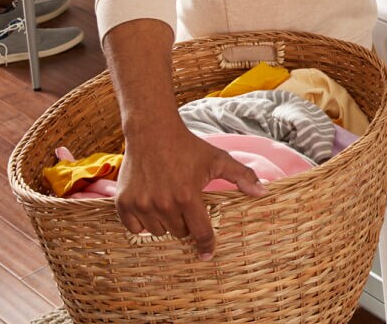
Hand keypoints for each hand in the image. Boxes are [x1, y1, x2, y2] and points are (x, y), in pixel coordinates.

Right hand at [115, 125, 265, 259]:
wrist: (152, 132)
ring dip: (165, 223)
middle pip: (179, 232)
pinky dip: (143, 223)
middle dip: (185, 223)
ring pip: (158, 231)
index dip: (206, 245)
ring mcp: (142, 204)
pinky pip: (135, 228)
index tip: (207, 255)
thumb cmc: (188, 146)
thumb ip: (242, 176)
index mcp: (187, 197)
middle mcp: (163, 204)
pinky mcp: (124, 203)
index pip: (200, 232)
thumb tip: (263, 192)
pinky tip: (151, 207)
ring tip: (168, 203)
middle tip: (185, 205)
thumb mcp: (218, 159)